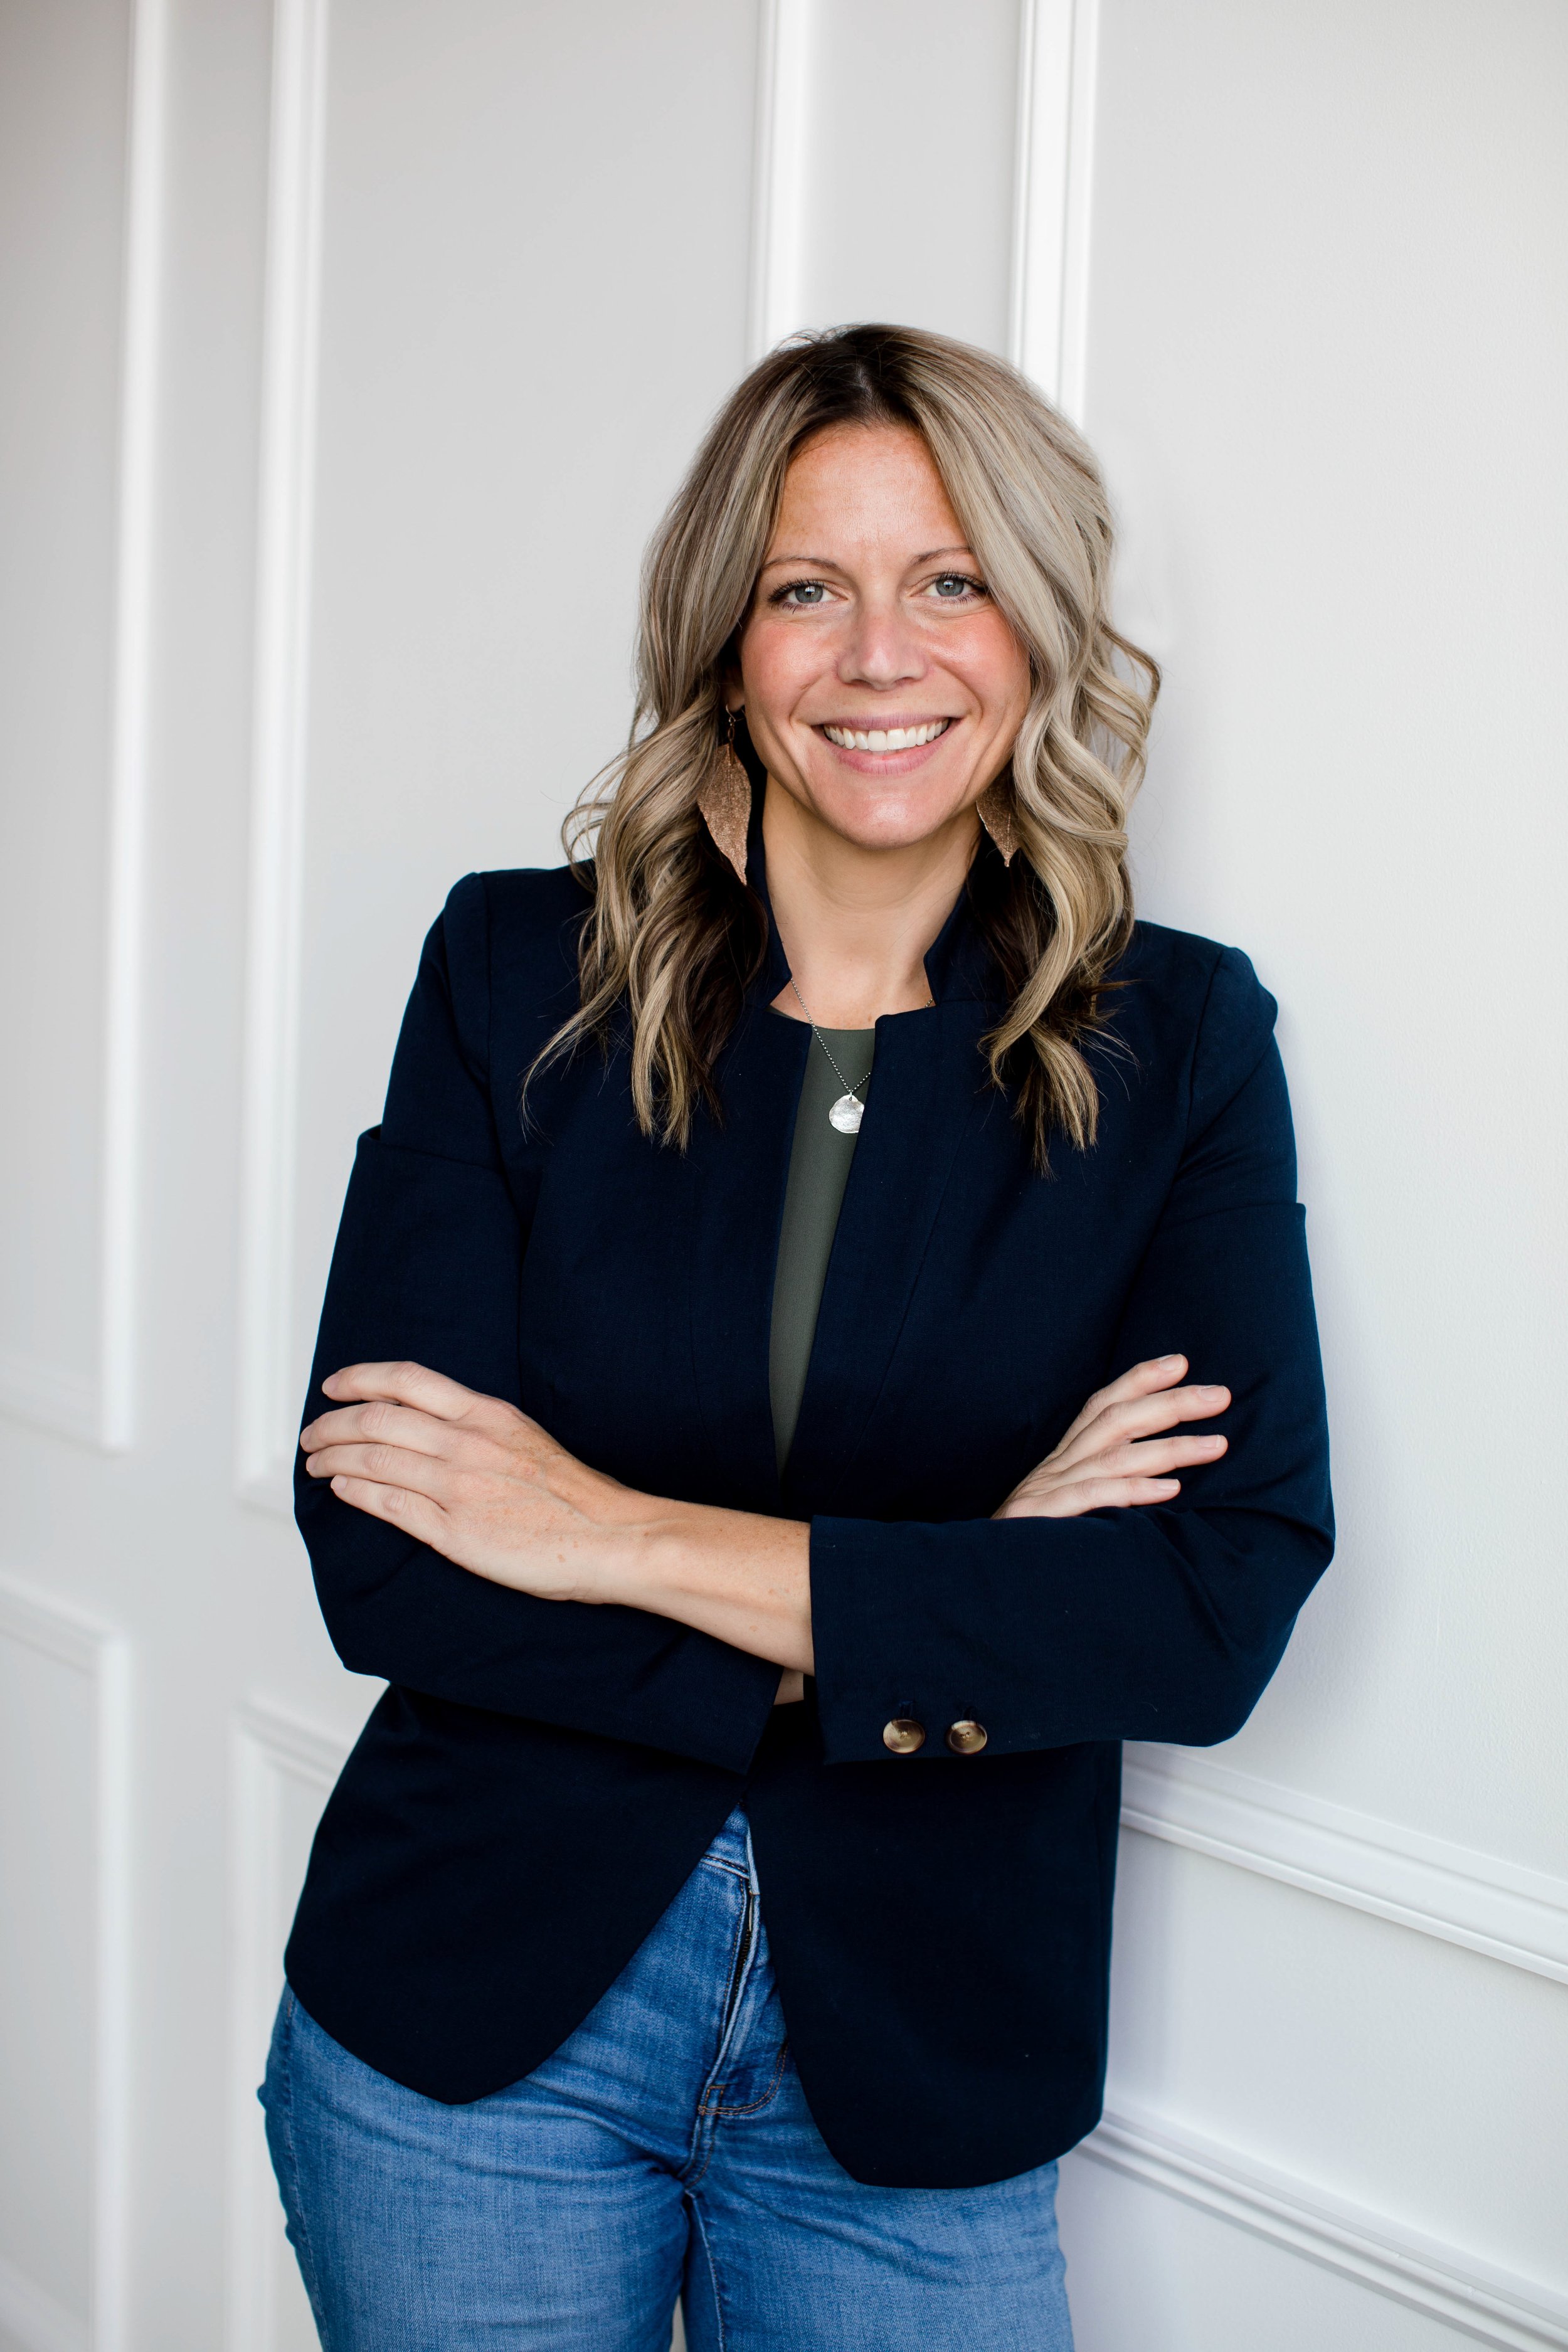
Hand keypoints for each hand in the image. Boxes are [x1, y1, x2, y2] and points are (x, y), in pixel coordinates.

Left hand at [300, 1361, 642, 1599]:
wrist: (609, 1536)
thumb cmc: (573, 1496)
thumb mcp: (524, 1437)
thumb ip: (477, 1428)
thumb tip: (428, 1427)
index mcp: (486, 1414)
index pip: (406, 1380)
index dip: (359, 1378)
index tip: (334, 1386)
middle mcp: (466, 1443)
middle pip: (376, 1419)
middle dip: (331, 1424)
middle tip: (312, 1434)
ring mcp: (457, 1487)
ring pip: (372, 1460)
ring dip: (332, 1460)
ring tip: (315, 1464)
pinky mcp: (454, 1531)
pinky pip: (388, 1505)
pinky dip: (355, 1493)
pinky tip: (341, 1491)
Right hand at [994, 1355, 1228, 1519]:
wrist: (981, 1579)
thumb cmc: (1037, 1542)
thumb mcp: (1071, 1504)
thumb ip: (1105, 1483)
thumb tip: (1166, 1473)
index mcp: (1065, 1458)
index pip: (1103, 1405)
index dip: (1140, 1380)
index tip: (1181, 1363)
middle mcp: (1058, 1466)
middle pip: (1117, 1419)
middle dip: (1172, 1403)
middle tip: (1220, 1396)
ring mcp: (1049, 1490)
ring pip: (1115, 1456)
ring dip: (1171, 1447)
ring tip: (1216, 1446)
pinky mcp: (1043, 1517)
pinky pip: (1094, 1498)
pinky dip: (1133, 1489)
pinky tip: (1170, 1490)